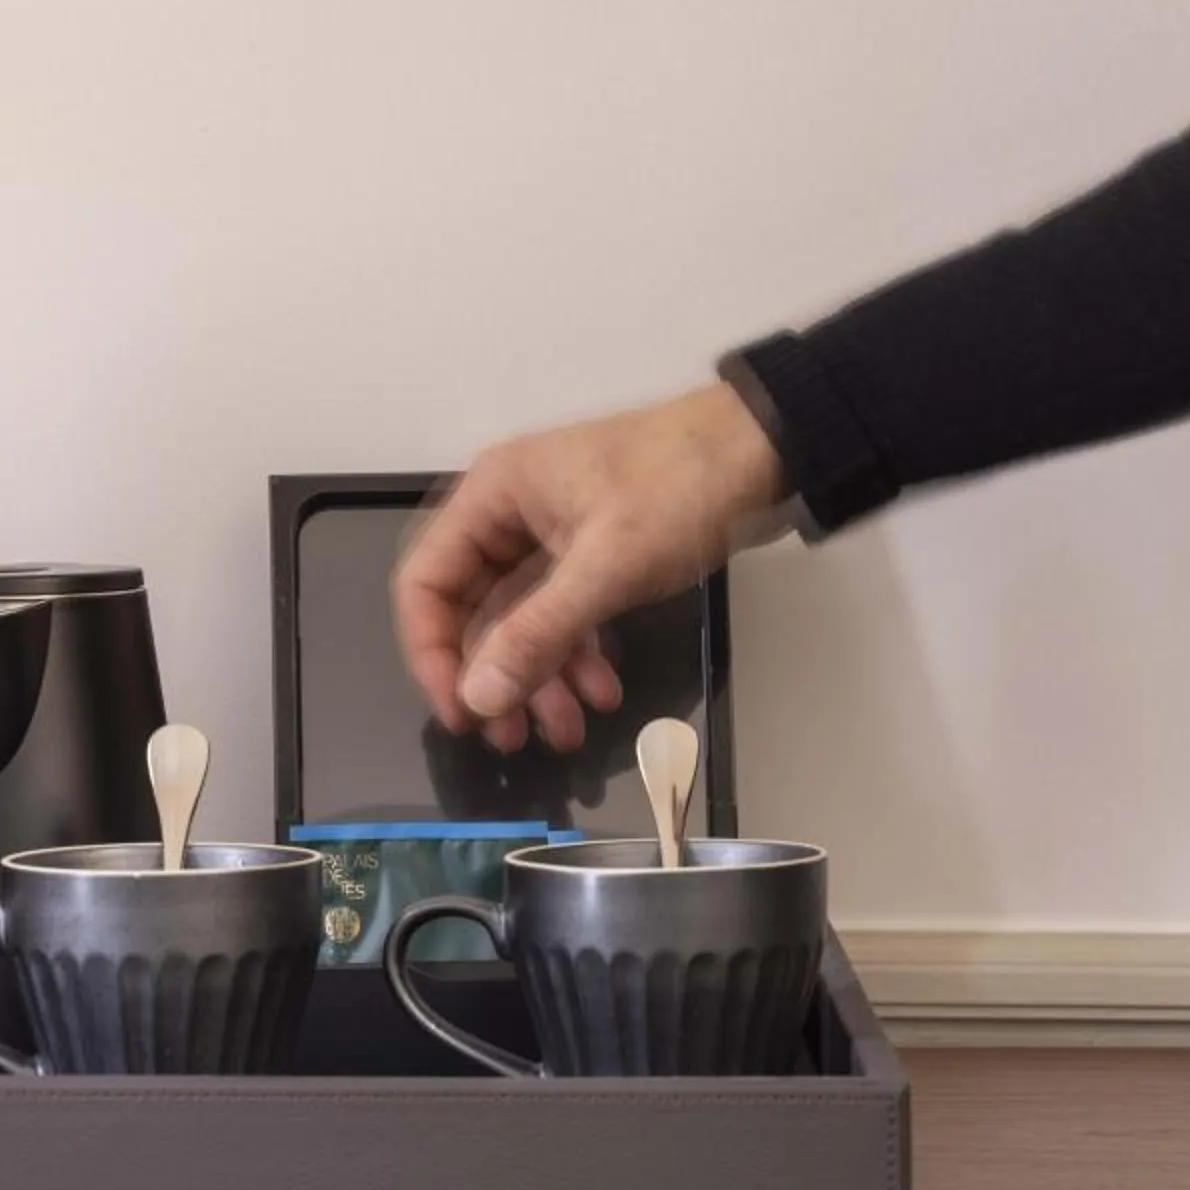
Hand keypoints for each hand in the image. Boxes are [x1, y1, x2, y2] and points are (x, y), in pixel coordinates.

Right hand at [394, 381, 791, 753]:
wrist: (764, 449)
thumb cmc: (679, 489)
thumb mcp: (607, 566)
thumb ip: (537, 634)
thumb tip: (479, 699)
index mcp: (492, 495)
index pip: (425, 583)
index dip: (432, 653)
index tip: (462, 713)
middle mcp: (509, 514)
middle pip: (473, 610)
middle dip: (494, 677)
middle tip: (511, 740)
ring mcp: (551, 535)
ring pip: (522, 621)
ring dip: (541, 678)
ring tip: (570, 732)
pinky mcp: (592, 554)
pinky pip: (563, 615)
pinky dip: (578, 655)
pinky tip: (604, 694)